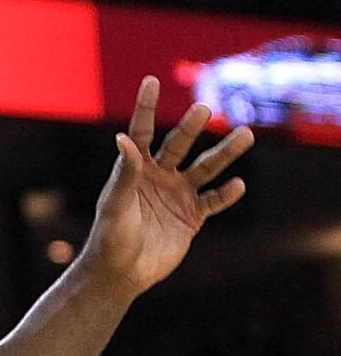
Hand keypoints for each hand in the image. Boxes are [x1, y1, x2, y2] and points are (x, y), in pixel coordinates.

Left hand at [79, 77, 251, 298]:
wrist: (120, 274)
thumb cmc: (109, 238)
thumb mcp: (115, 204)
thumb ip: (125, 174)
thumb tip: (124, 139)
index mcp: (135, 169)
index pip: (142, 132)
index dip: (146, 108)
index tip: (151, 81)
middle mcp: (159, 176)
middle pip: (179, 145)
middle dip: (191, 127)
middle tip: (203, 109)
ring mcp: (177, 195)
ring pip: (206, 168)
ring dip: (225, 153)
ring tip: (246, 134)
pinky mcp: (192, 217)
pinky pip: (213, 201)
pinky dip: (226, 194)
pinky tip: (238, 184)